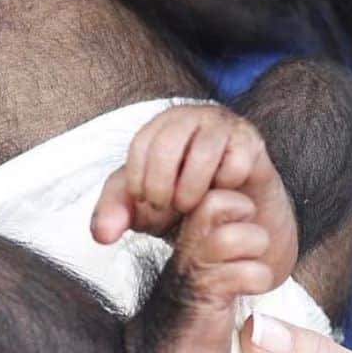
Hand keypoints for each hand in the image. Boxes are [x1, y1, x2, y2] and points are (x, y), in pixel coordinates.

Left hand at [91, 103, 297, 279]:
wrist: (233, 216)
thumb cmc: (183, 203)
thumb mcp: (143, 208)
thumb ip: (114, 212)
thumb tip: (101, 235)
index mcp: (160, 125)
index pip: (140, 144)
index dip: (139, 181)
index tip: (146, 203)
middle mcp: (190, 117)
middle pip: (168, 142)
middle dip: (162, 185)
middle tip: (168, 208)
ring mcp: (222, 125)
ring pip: (203, 150)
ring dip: (193, 189)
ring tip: (191, 207)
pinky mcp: (250, 142)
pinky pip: (236, 163)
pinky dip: (226, 187)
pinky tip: (223, 195)